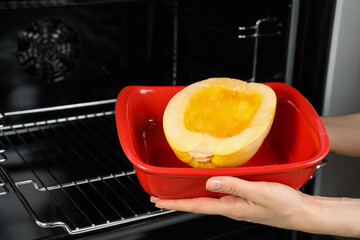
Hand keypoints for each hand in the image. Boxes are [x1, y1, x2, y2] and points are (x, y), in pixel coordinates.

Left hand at [151, 176, 309, 230]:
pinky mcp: (243, 198)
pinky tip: (206, 183)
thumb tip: (211, 181)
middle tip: (161, 195)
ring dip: (190, 194)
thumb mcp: (259, 192)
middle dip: (178, 200)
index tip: (159, 201)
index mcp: (230, 207)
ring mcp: (236, 203)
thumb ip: (234, 186)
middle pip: (198, 203)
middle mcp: (230, 206)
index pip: (196, 206)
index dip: (176, 204)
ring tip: (177, 189)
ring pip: (207, 197)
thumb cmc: (284, 205)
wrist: (301, 212)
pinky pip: (220, 192)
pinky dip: (207, 188)